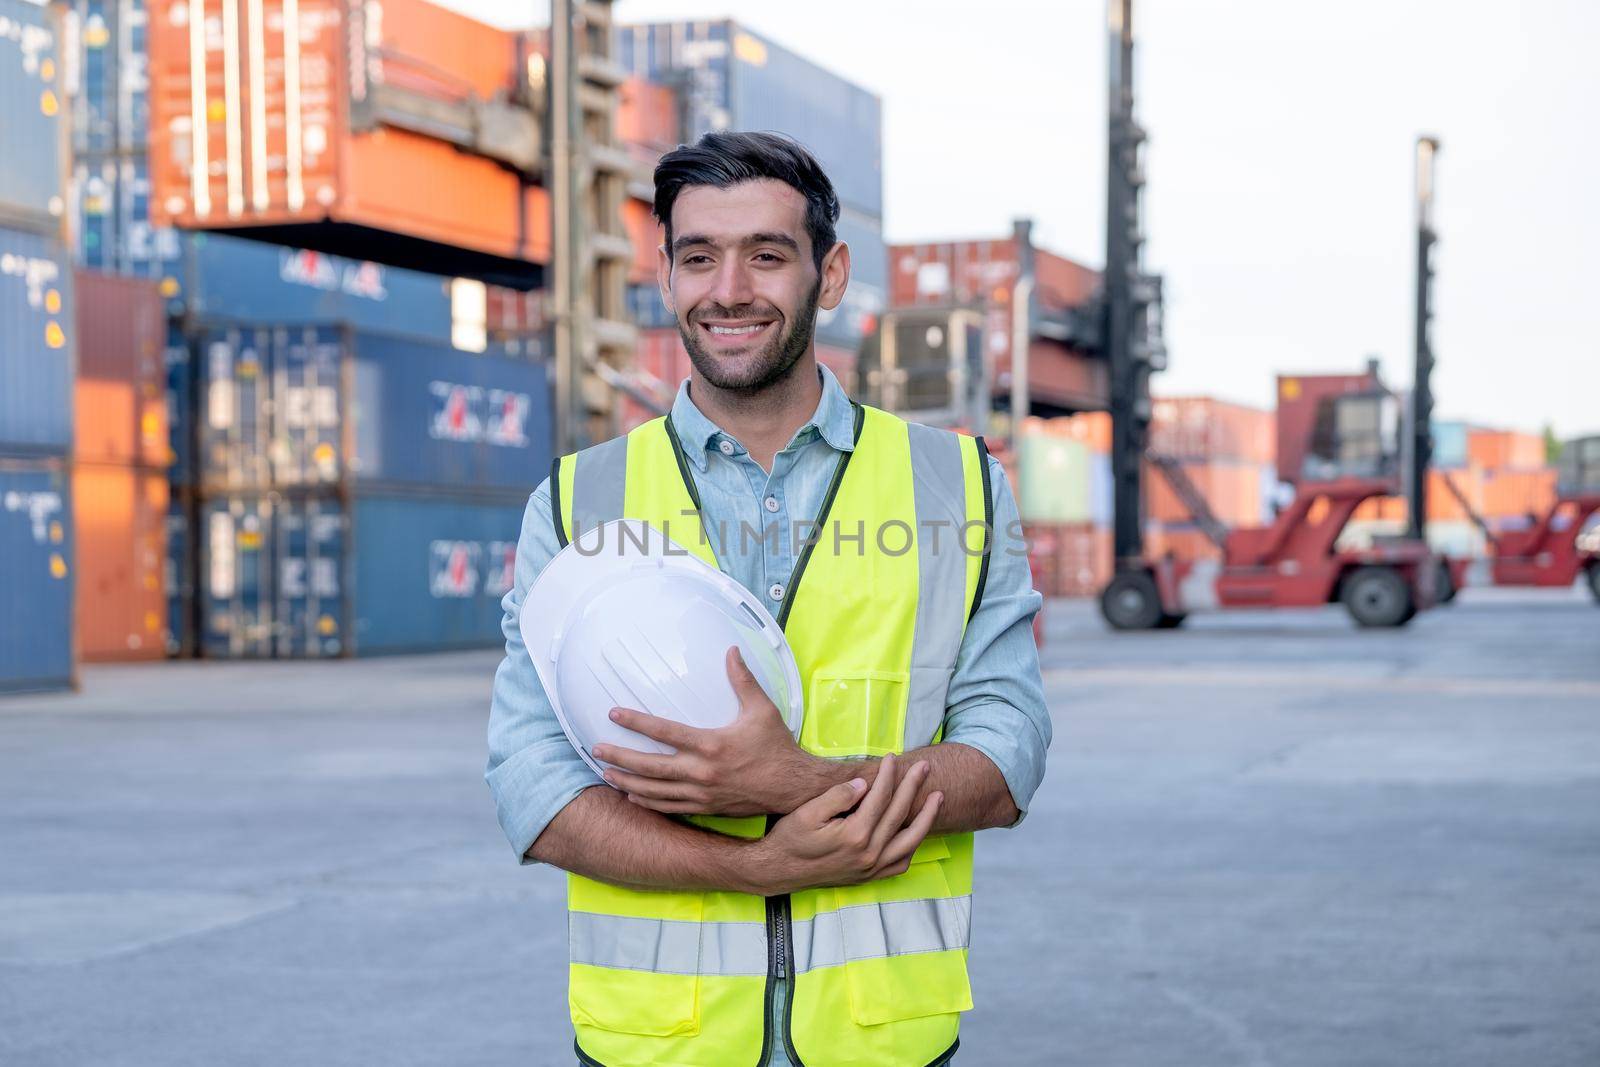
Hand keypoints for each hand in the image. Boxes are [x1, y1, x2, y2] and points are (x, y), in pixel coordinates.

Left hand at [594, 647, 819, 817]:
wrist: (792, 788)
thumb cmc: (777, 747)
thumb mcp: (762, 710)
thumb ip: (743, 680)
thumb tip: (732, 651)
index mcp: (711, 745)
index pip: (665, 732)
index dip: (637, 722)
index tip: (615, 714)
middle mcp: (702, 772)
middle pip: (650, 766)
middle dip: (620, 758)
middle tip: (596, 749)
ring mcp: (702, 793)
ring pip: (655, 790)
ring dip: (628, 782)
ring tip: (605, 773)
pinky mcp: (706, 807)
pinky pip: (670, 807)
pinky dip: (648, 803)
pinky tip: (632, 796)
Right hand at [746, 754, 941, 895]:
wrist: (778, 871)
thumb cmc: (790, 839)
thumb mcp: (807, 812)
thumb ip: (838, 796)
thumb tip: (864, 783)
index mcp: (854, 835)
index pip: (880, 798)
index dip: (889, 775)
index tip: (893, 757)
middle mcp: (868, 854)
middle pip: (899, 815)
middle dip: (913, 787)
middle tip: (924, 767)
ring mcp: (871, 868)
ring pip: (910, 842)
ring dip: (926, 818)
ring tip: (937, 798)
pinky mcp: (868, 877)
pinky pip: (900, 863)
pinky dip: (913, 847)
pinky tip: (917, 831)